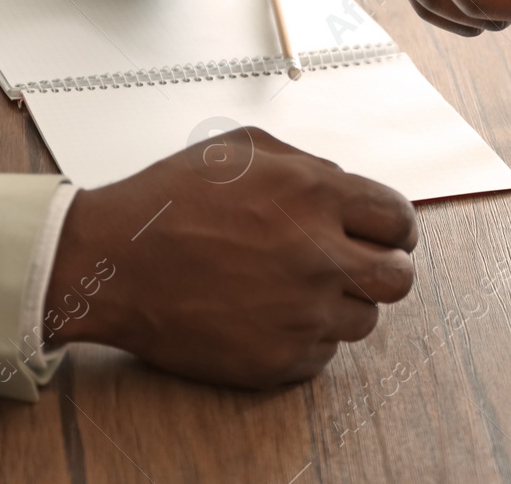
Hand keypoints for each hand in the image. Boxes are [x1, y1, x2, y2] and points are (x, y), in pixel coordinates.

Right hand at [45, 128, 416, 388]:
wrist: (111, 263)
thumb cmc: (167, 203)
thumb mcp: (240, 150)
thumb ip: (306, 163)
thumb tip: (345, 185)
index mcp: (316, 195)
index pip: (399, 219)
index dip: (394, 227)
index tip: (384, 234)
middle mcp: (319, 256)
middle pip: (399, 278)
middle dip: (385, 269)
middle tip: (359, 265)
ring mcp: (300, 314)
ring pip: (364, 321)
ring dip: (341, 304)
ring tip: (297, 288)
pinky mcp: (277, 359)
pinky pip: (322, 354)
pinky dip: (305, 337)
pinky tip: (270, 314)